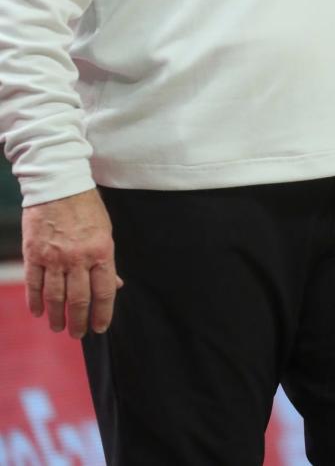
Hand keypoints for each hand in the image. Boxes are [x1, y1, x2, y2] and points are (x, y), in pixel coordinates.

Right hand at [21, 188, 123, 337]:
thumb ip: (107, 261)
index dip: (103, 313)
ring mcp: (54, 257)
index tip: (100, 327)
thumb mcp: (105, 231)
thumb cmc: (86, 207)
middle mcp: (78, 257)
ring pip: (55, 297)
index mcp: (101, 250)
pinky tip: (38, 312)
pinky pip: (34, 284)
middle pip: (79, 299)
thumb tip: (116, 285)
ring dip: (57, 316)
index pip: (104, 291)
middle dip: (79, 321)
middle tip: (78, 334)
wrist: (59, 184)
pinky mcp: (34, 254)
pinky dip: (35, 301)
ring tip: (58, 327)